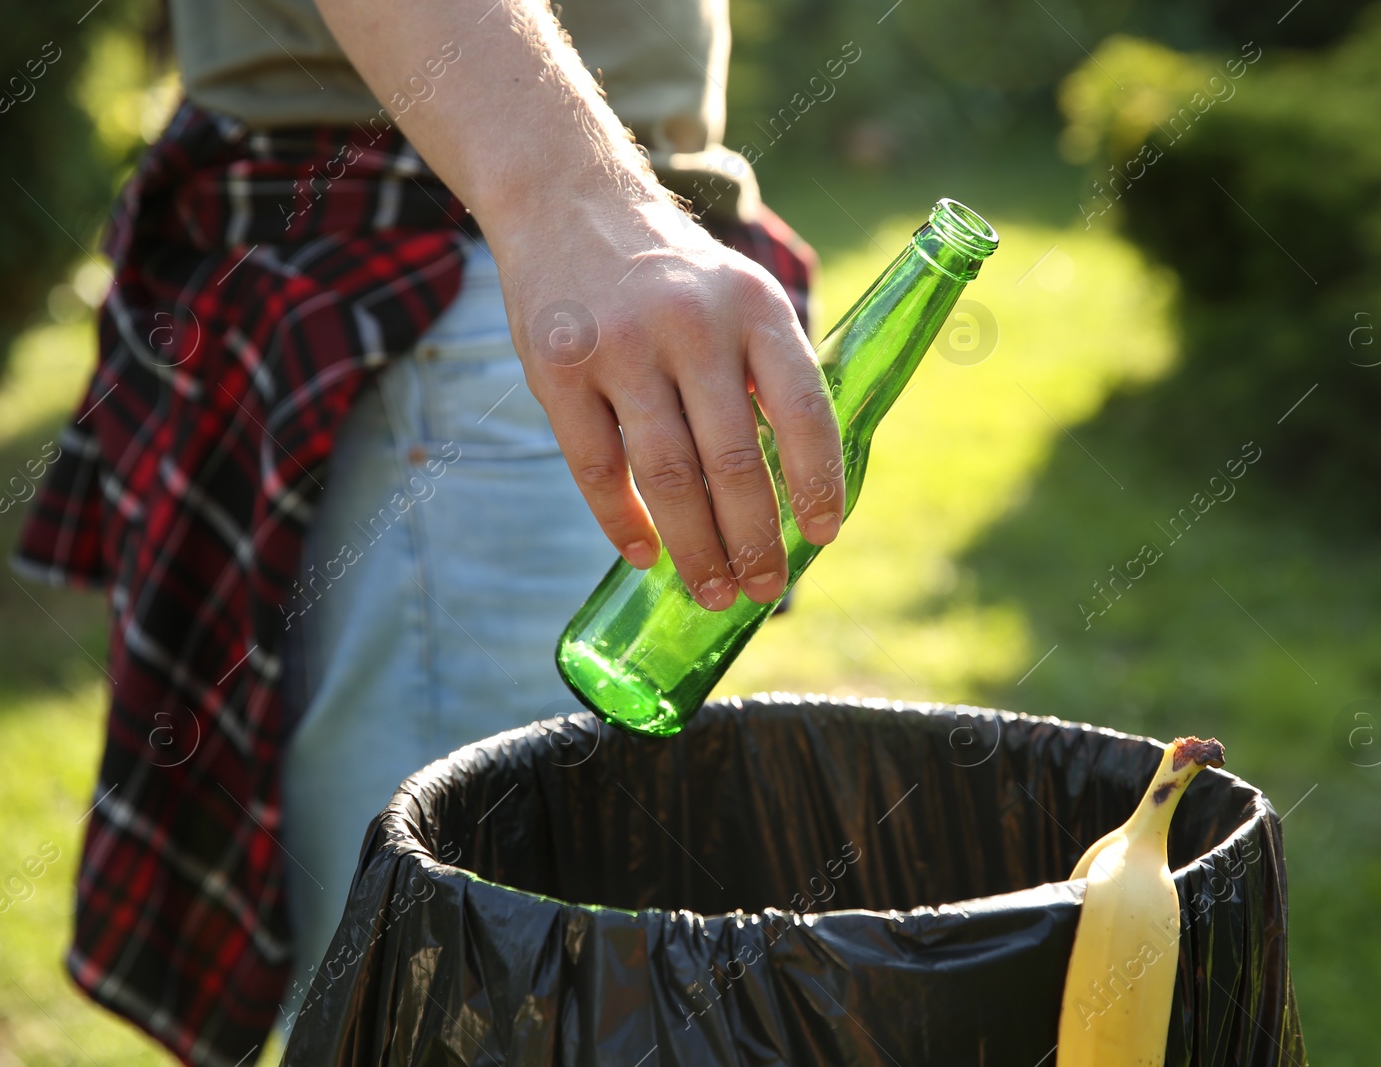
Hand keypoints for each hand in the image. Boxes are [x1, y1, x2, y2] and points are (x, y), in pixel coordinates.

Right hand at [494, 196, 844, 610]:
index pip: (804, 411)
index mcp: (754, 307)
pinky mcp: (558, 368)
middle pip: (735, 462)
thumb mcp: (740, 296)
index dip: (819, 483)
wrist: (570, 203)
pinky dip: (623, 523)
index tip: (823, 536)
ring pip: (669, 477)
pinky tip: (645, 555)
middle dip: (754, 541)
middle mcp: (691, 324)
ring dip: (696, 549)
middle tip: (764, 588)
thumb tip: (802, 486)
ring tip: (713, 591)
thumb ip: (769, 373)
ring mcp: (620, 346)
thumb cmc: (673, 277)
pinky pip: (597, 468)